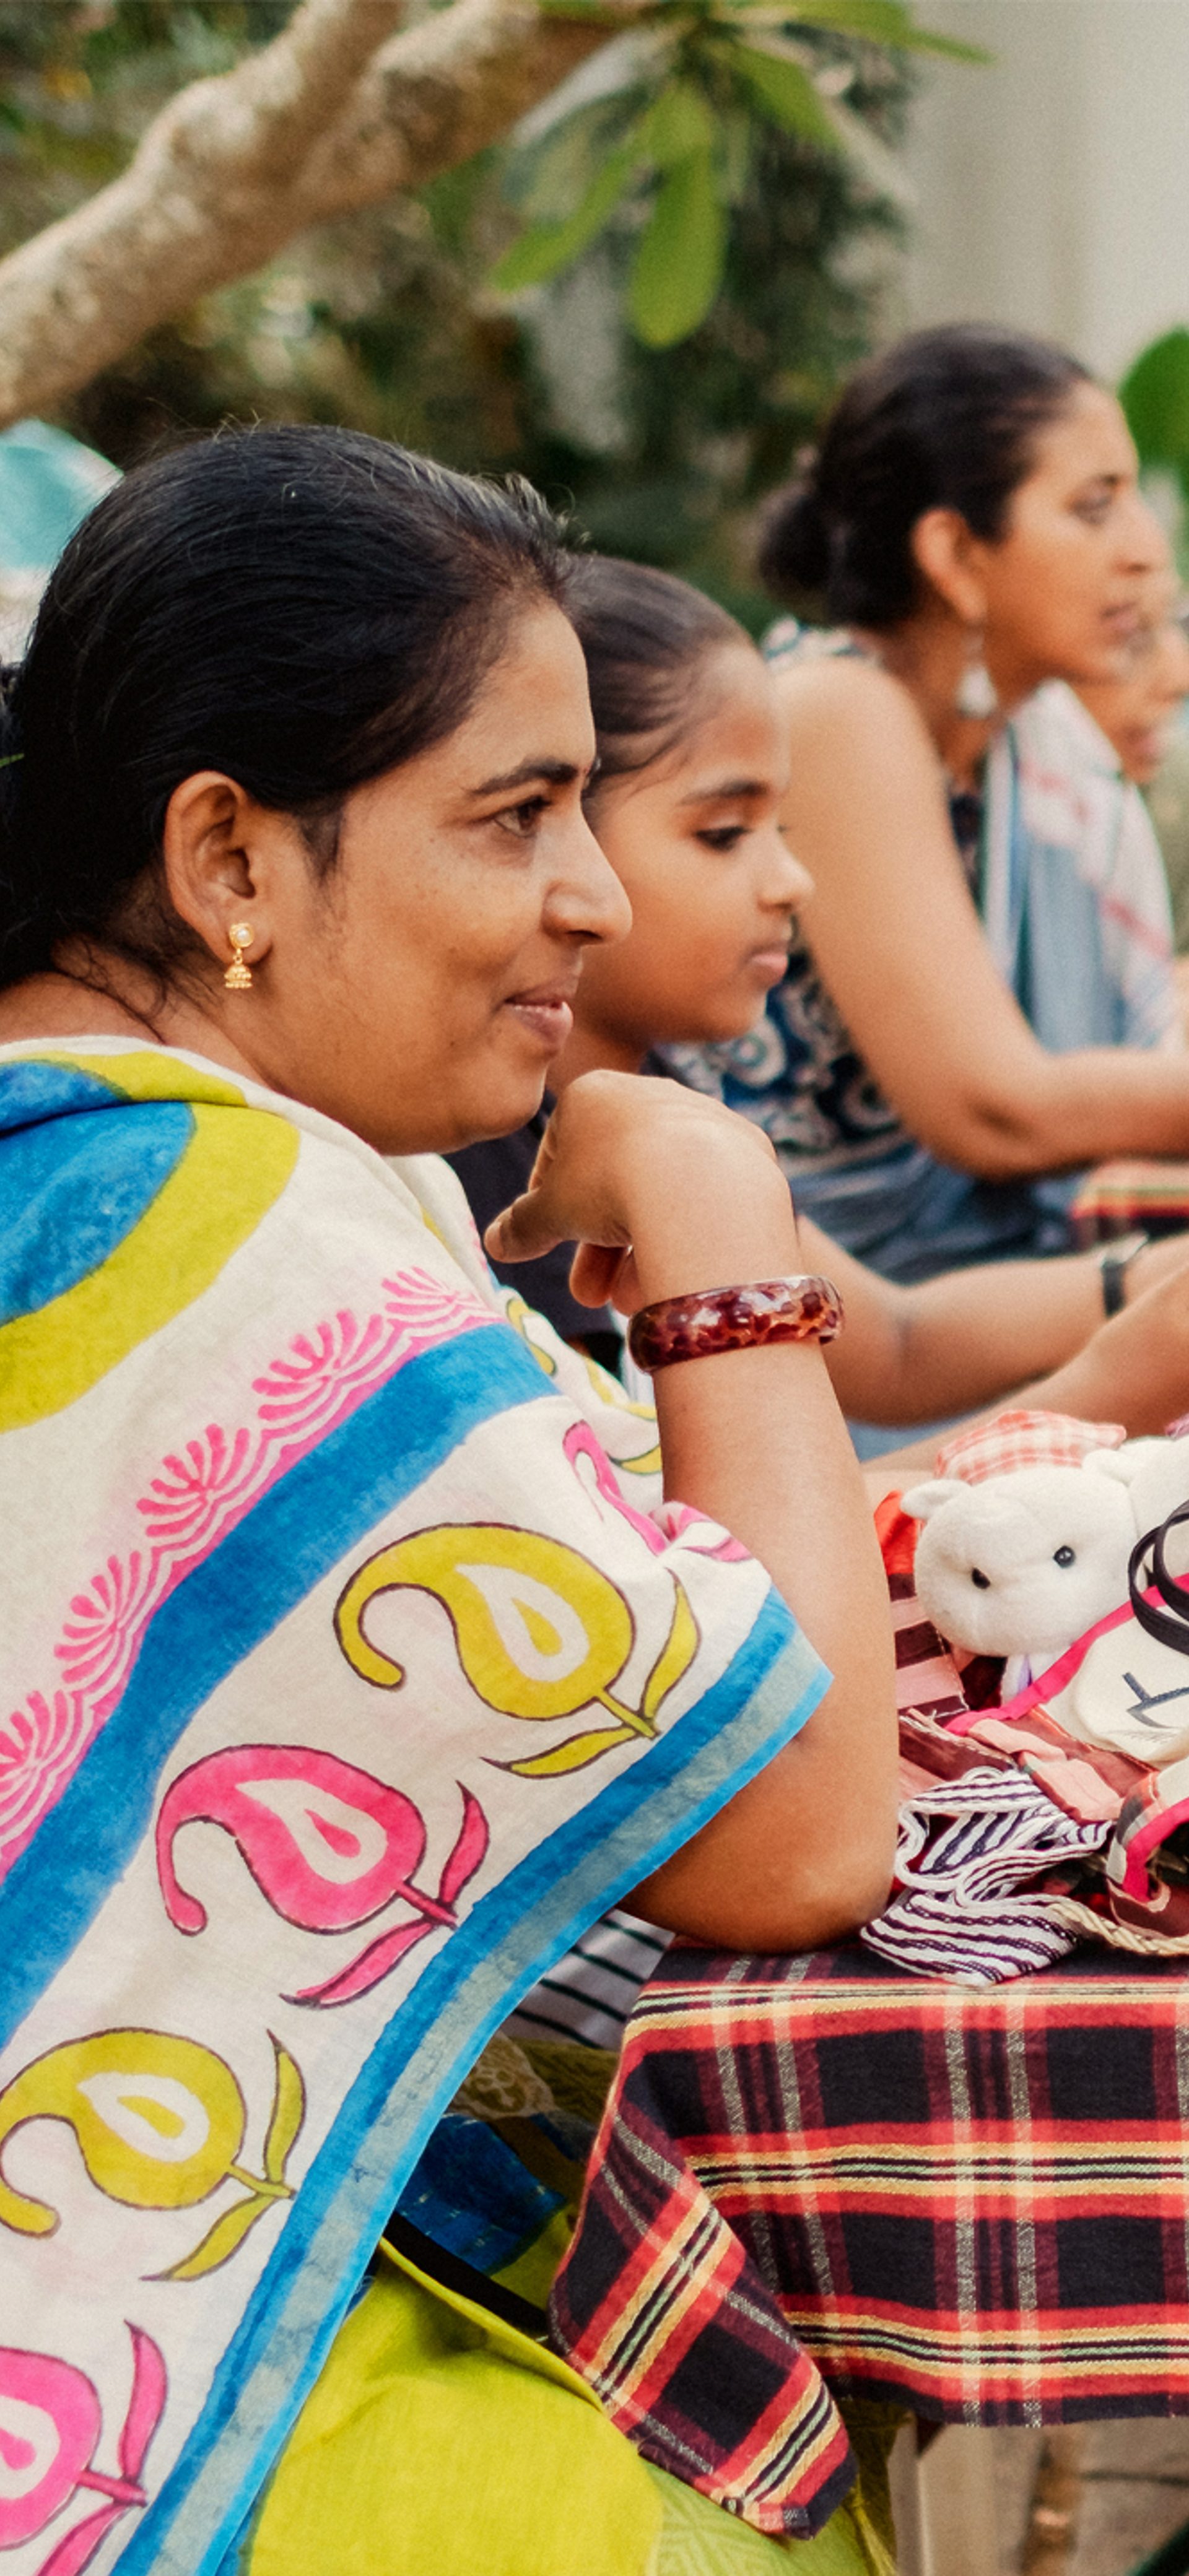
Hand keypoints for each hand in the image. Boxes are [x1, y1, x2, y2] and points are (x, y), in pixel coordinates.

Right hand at [484, 1069, 799, 1312]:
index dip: (549, 1202)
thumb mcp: (549, 1212)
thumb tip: (494, 1243)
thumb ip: (522, 1226)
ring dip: (638, 1252)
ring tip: (629, 1303)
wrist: (700, 1182)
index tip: (549, 1239)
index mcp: (594, 1093)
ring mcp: (704, 1119)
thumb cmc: (608, 1185)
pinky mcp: (747, 1150)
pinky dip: (683, 1236)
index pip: (560, 1149)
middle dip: (597, 1244)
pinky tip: (673, 1281)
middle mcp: (651, 1094)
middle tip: (589, 1295)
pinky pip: (703, 1198)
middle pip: (613, 1178)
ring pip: (659, 1193)